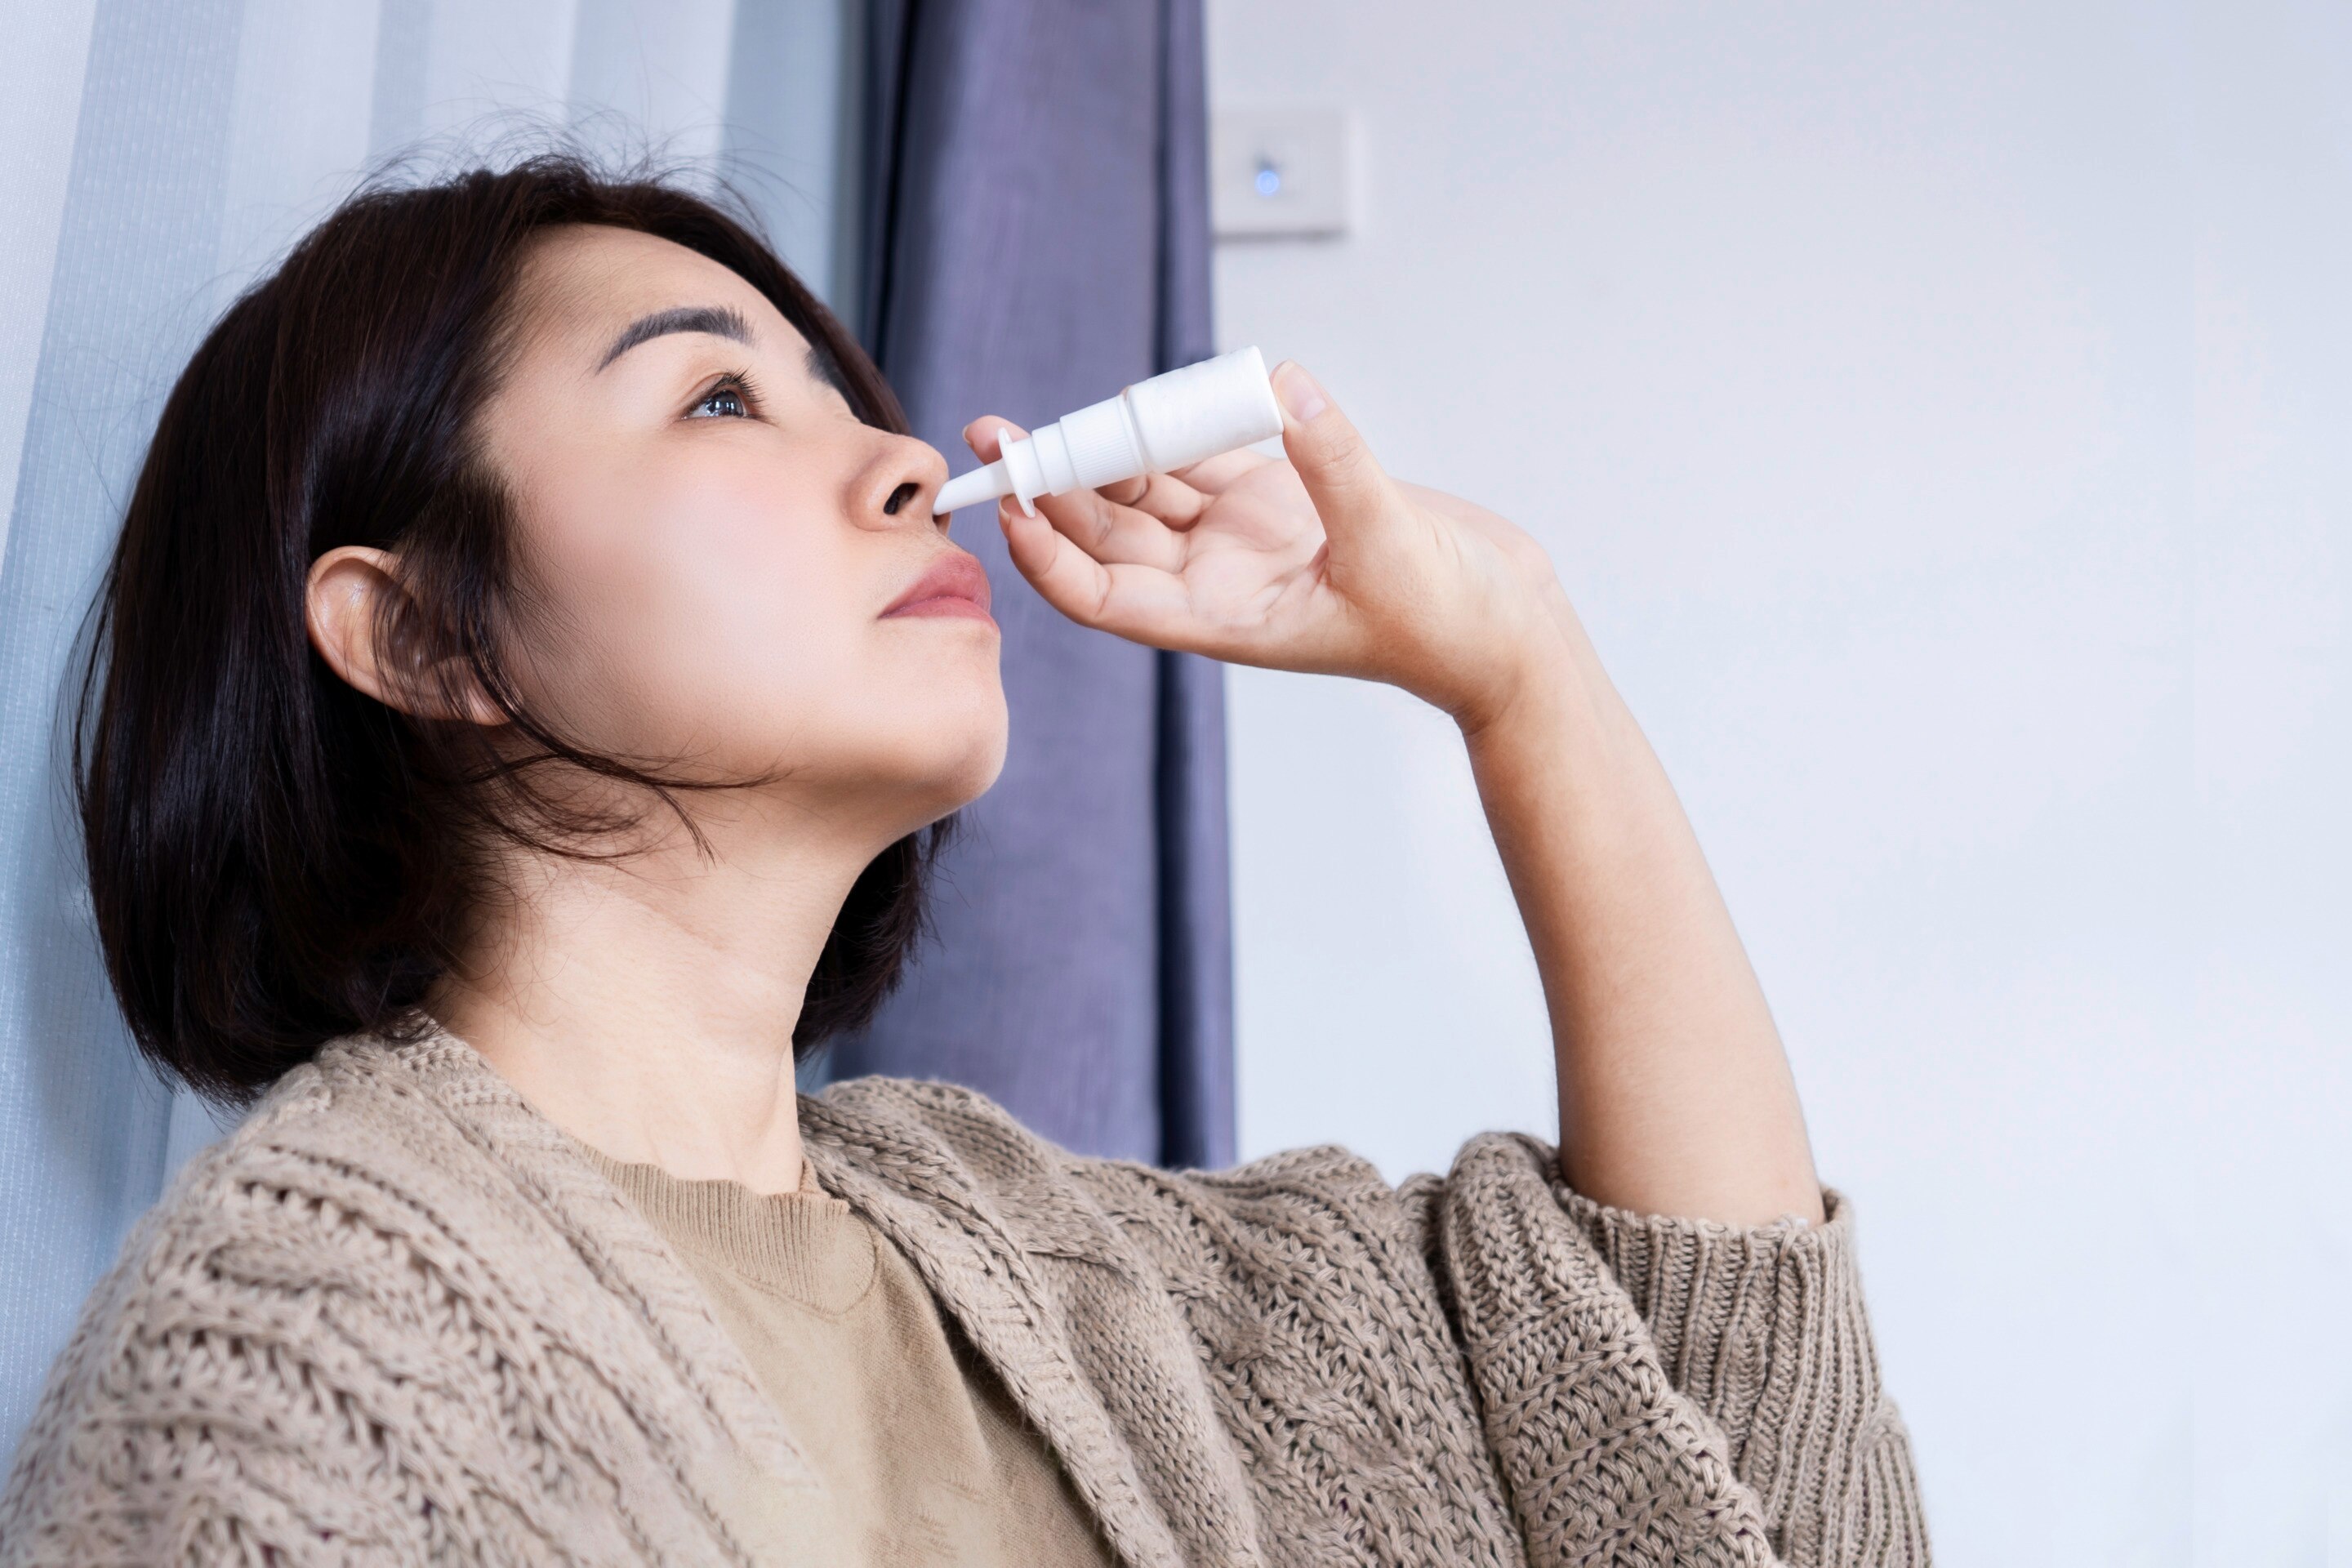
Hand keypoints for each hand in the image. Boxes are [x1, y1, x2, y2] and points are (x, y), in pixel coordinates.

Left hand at [963, 362, 1569, 730]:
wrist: (1502, 624)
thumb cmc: (1448, 621)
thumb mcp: (1390, 546)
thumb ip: (1336, 466)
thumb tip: (1286, 385)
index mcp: (1222, 617)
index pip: (1106, 599)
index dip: (1051, 559)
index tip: (1016, 505)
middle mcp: (1217, 580)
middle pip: (1105, 536)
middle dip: (1051, 486)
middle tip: (997, 431)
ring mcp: (1244, 539)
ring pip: (1145, 490)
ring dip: (1098, 451)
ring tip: (1045, 412)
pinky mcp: (1279, 499)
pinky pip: (1202, 455)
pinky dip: (1176, 423)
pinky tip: (1150, 394)